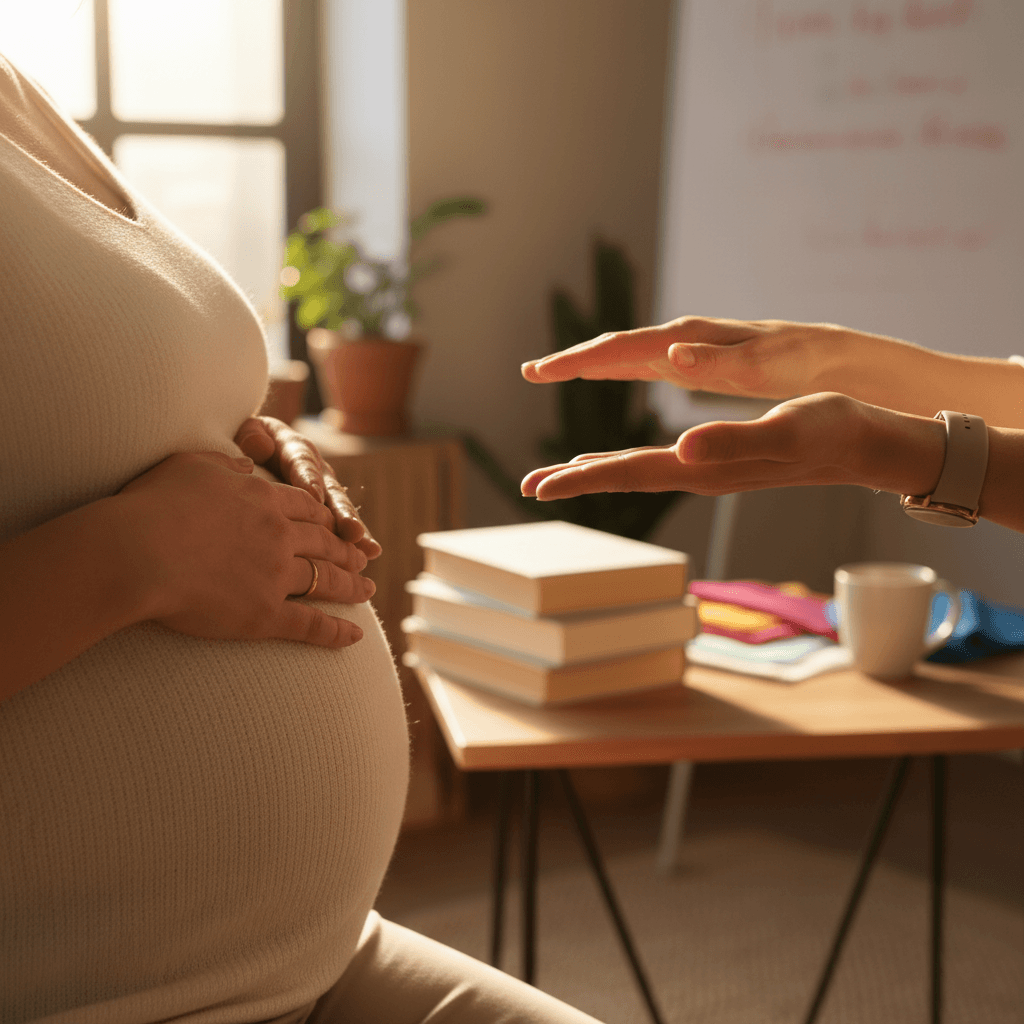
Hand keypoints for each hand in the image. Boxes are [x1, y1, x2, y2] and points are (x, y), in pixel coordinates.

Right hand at [118, 451, 375, 647]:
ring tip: (368, 589)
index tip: (335, 523)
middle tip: (362, 557)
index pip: (306, 507)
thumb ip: (225, 465)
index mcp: (264, 500)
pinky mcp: (265, 615)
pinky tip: (355, 637)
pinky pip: (310, 625)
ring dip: (352, 586)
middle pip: (325, 542)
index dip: (324, 516)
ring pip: (326, 580)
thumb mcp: (192, 466)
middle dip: (346, 549)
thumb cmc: (152, 505)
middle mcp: (280, 536)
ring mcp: (276, 576)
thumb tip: (247, 465)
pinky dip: (335, 633)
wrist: (136, 552)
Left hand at [234, 415, 381, 558]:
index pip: (302, 464)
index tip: (313, 494)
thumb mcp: (247, 432)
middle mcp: (318, 471)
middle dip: (342, 513)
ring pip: (341, 513)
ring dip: (354, 532)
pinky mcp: (326, 511)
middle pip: (331, 492)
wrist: (257, 449)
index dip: (308, 478)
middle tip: (352, 531)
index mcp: (295, 450)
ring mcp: (325, 492)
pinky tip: (369, 556)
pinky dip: (353, 542)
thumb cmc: (249, 443)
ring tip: (369, 550)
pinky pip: (340, 528)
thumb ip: (252, 437)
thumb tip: (260, 446)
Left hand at [521, 393, 945, 499]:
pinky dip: (627, 462)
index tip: (538, 486)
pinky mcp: (718, 459)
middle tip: (528, 486)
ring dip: (595, 473)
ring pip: (637, 472)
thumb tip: (681, 448)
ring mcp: (707, 469)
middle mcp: (698, 472)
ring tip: (556, 476)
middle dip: (574, 481)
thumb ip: (732, 440)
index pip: (630, 473)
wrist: (864, 445)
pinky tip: (616, 460)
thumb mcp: (783, 429)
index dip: (582, 478)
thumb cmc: (830, 431)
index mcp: (703, 466)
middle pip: (623, 478)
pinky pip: (658, 463)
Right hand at [522, 316, 849, 400]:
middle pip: (615, 346)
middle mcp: (682, 340)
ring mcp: (686, 348)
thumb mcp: (761, 368)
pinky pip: (644, 362)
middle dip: (572, 359)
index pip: (622, 348)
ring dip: (589, 363)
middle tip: (530, 372)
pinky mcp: (695, 359)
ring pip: (626, 353)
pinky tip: (605, 373)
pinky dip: (616, 367)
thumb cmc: (797, 362)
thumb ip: (714, 364)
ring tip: (552, 372)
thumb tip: (666, 357)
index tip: (540, 372)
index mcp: (690, 341)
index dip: (578, 362)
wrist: (827, 352)